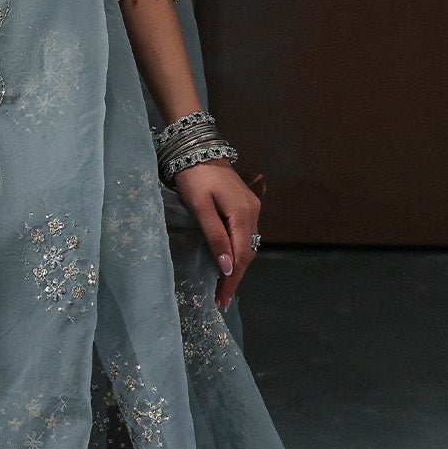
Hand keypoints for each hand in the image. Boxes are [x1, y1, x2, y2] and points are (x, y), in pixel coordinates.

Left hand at [173, 161, 260, 312]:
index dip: (232, 280)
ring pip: (247, 245)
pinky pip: (244, 235)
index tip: (221, 300)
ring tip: (222, 286)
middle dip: (235, 277)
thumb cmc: (194, 177)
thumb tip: (227, 268)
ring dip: (237, 266)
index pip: (241, 256)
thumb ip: (214, 237)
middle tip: (221, 299)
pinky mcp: (245, 205)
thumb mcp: (200, 208)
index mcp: (243, 214)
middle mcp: (253, 212)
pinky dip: (237, 251)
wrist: (198, 148)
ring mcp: (252, 208)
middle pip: (247, 253)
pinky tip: (228, 261)